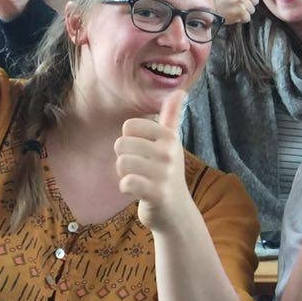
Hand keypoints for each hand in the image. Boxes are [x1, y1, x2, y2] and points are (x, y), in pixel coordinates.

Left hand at [117, 91, 192, 234]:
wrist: (176, 210)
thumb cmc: (167, 172)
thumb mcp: (172, 142)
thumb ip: (172, 115)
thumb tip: (180, 90)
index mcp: (169, 137)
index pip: (130, 126)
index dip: (129, 141)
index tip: (142, 152)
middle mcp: (169, 152)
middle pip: (121, 144)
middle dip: (124, 159)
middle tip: (139, 169)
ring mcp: (164, 173)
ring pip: (122, 163)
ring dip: (124, 174)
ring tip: (139, 179)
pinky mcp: (157, 193)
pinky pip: (126, 182)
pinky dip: (126, 188)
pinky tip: (136, 191)